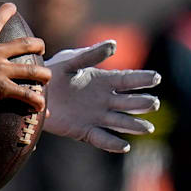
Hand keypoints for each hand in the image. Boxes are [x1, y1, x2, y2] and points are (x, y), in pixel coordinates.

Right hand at [0, 3, 49, 113]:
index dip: (6, 11)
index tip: (12, 6)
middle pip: (26, 44)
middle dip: (37, 45)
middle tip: (41, 47)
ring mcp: (0, 70)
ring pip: (33, 70)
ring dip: (44, 73)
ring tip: (47, 77)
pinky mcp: (2, 88)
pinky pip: (26, 94)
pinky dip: (35, 101)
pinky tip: (41, 106)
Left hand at [43, 39, 160, 152]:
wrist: (33, 92)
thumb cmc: (54, 72)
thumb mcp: (70, 60)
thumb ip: (90, 54)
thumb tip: (113, 45)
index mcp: (104, 81)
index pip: (128, 80)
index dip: (142, 79)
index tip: (156, 77)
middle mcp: (105, 100)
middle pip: (129, 103)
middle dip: (142, 103)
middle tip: (154, 103)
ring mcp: (97, 117)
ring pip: (121, 122)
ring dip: (134, 125)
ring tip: (147, 128)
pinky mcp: (84, 131)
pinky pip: (101, 139)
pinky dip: (113, 143)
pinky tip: (124, 146)